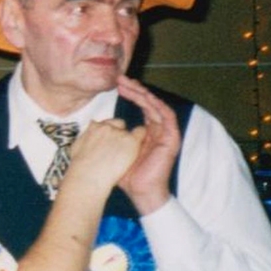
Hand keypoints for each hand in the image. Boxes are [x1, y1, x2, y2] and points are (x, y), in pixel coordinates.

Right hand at [61, 116, 144, 199]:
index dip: (109, 131)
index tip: (110, 140)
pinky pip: (140, 133)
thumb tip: (89, 135)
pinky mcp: (130, 141)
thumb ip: (86, 137)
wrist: (89, 176)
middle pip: (118, 124)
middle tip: (117, 148)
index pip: (106, 123)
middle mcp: (106, 127)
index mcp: (93, 127)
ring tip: (123, 155)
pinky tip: (134, 151)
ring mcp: (119, 133)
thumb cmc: (80, 167)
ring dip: (128, 140)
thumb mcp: (77, 147)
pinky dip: (140, 140)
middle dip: (119, 133)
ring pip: (129, 131)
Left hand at [113, 76, 179, 214]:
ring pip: (157, 107)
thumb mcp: (116, 150)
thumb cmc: (126, 174)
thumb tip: (97, 123)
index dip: (131, 94)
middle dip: (135, 89)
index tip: (116, 85)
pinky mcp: (172, 139)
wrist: (140, 191)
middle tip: (121, 78)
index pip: (141, 107)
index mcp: (146, 132)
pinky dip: (158, 106)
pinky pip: (168, 117)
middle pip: (148, 103)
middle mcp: (157, 130)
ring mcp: (166, 134)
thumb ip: (111, 137)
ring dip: (144, 94)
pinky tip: (147, 97)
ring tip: (130, 84)